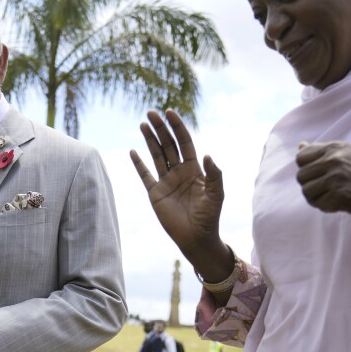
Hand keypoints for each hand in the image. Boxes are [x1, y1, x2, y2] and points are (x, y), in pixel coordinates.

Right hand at [130, 109, 232, 280]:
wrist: (197, 238)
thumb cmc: (210, 217)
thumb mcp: (217, 194)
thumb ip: (214, 174)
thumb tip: (207, 155)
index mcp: (195, 169)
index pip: (185, 142)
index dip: (178, 127)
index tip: (170, 113)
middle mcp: (179, 172)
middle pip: (169, 144)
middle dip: (161, 128)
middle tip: (152, 113)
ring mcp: (166, 182)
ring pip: (157, 155)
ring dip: (150, 140)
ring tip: (143, 124)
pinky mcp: (155, 194)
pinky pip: (145, 175)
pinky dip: (139, 164)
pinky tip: (133, 151)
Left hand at [295, 141, 350, 225]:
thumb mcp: (349, 155)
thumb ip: (323, 152)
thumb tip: (300, 146)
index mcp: (335, 147)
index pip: (301, 157)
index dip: (307, 170)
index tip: (321, 176)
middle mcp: (333, 159)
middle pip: (301, 176)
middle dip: (311, 186)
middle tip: (328, 190)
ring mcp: (336, 177)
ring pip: (307, 192)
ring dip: (317, 198)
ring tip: (333, 197)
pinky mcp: (340, 196)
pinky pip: (319, 205)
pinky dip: (327, 207)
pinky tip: (341, 204)